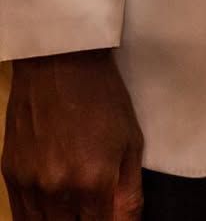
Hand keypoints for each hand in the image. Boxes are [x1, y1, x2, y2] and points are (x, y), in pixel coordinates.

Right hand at [3, 49, 143, 219]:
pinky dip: (38, 219)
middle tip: (93, 211)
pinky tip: (53, 212)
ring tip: (75, 210)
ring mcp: (30, 186)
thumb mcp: (131, 142)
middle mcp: (58, 190)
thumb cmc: (104, 97)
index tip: (111, 220)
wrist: (60, 62)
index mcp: (94, 181)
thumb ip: (129, 195)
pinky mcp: (10, 177)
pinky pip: (21, 218)